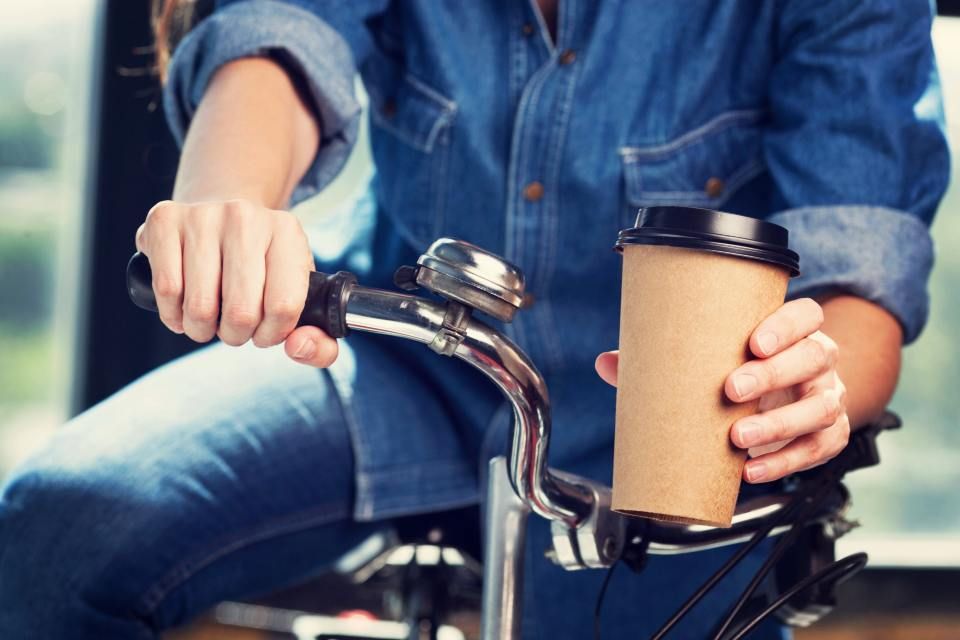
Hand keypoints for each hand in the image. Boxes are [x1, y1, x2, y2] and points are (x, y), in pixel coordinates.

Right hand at [135, 198, 337, 366]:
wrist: (219, 216)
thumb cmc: (263, 267)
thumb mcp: (301, 296)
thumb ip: (321, 341)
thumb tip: (299, 347)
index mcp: (288, 232)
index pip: (284, 306)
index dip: (272, 334)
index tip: (265, 330)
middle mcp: (247, 217)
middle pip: (241, 312)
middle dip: (236, 335)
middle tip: (235, 325)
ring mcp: (203, 215)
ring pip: (200, 307)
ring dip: (202, 329)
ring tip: (210, 317)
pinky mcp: (164, 219)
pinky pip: (166, 290)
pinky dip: (173, 314)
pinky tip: (183, 308)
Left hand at [594, 298, 849, 483]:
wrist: (778, 403)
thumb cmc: (737, 372)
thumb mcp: (705, 362)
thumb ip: (659, 360)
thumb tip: (606, 363)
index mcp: (792, 332)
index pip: (806, 315)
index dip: (786, 326)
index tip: (753, 343)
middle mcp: (817, 360)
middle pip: (814, 358)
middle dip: (773, 375)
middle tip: (731, 391)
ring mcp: (827, 397)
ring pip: (821, 407)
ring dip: (780, 424)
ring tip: (738, 438)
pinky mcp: (829, 434)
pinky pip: (821, 448)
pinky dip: (788, 462)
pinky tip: (753, 470)